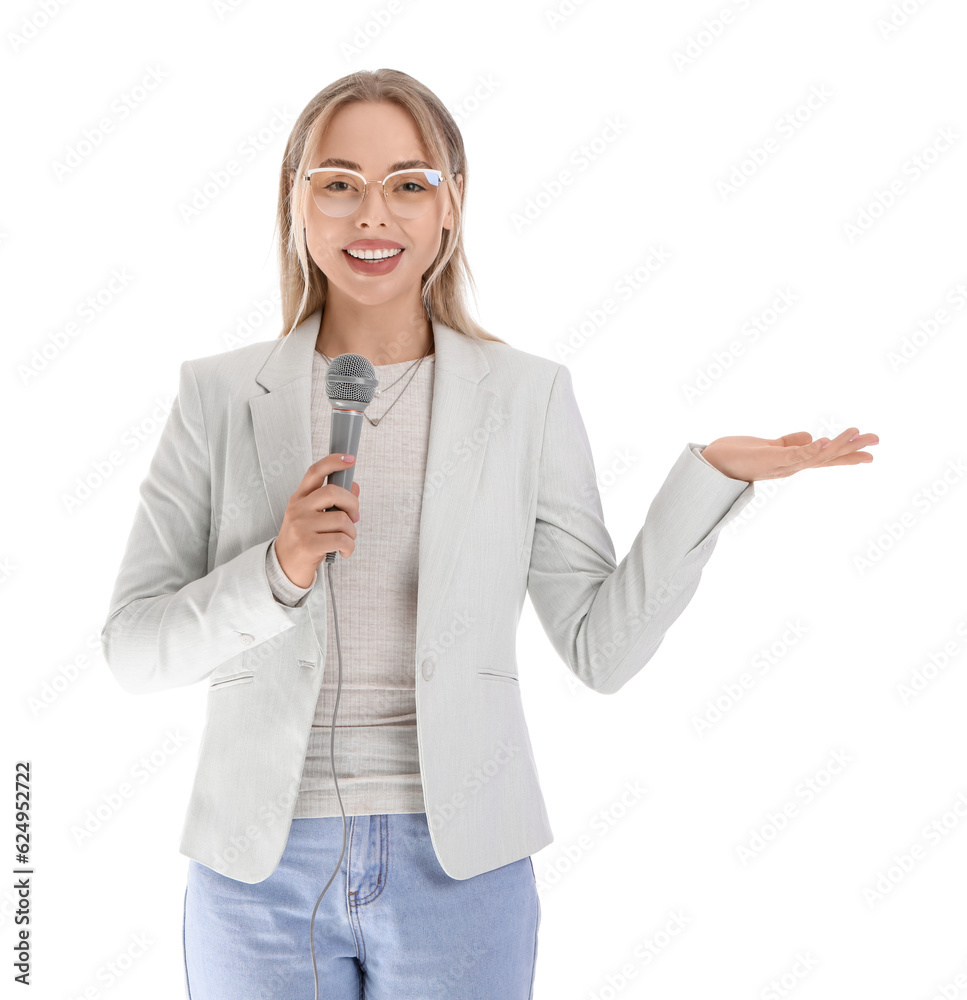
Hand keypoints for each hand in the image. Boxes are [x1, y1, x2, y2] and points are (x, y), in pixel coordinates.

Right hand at [275, 453, 361, 586]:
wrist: (284, 566)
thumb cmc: (303, 539)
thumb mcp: (314, 517)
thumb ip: (333, 502)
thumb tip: (354, 486)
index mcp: (299, 498)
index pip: (315, 472)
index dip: (334, 462)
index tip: (350, 460)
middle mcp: (298, 509)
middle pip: (334, 492)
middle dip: (352, 504)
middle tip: (354, 517)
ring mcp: (301, 526)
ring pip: (342, 519)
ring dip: (352, 532)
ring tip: (346, 539)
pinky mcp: (308, 544)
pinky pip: (341, 539)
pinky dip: (350, 546)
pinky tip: (345, 551)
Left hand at [700, 428, 878, 482]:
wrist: (710, 466)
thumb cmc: (736, 456)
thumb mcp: (768, 447)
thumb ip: (789, 443)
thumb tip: (810, 436)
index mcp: (792, 462)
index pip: (824, 458)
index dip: (847, 455)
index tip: (871, 453)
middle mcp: (790, 467)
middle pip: (826, 458)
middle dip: (851, 450)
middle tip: (877, 440)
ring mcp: (780, 465)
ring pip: (814, 457)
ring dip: (836, 446)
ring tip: (856, 434)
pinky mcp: (767, 461)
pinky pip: (792, 456)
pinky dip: (808, 449)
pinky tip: (821, 441)